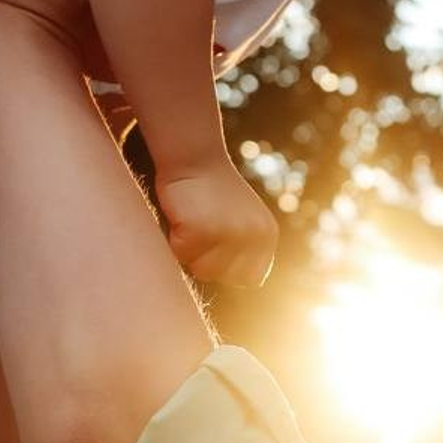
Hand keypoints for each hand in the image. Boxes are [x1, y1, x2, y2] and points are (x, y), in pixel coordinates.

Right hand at [157, 162, 278, 286]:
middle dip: (207, 257)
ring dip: (191, 251)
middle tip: (204, 225)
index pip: (250, 278)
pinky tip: (183, 215)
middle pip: (222, 276)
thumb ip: (246, 250)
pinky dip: (174, 240)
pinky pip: (180, 255)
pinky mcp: (199, 231)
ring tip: (195, 220)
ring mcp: (227, 234)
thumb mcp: (243, 221)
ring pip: (201, 270)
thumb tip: (244, 284)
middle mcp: (252, 236)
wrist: (195, 157)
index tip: (219, 243)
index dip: (229, 266)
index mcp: (267, 235)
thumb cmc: (214, 192)